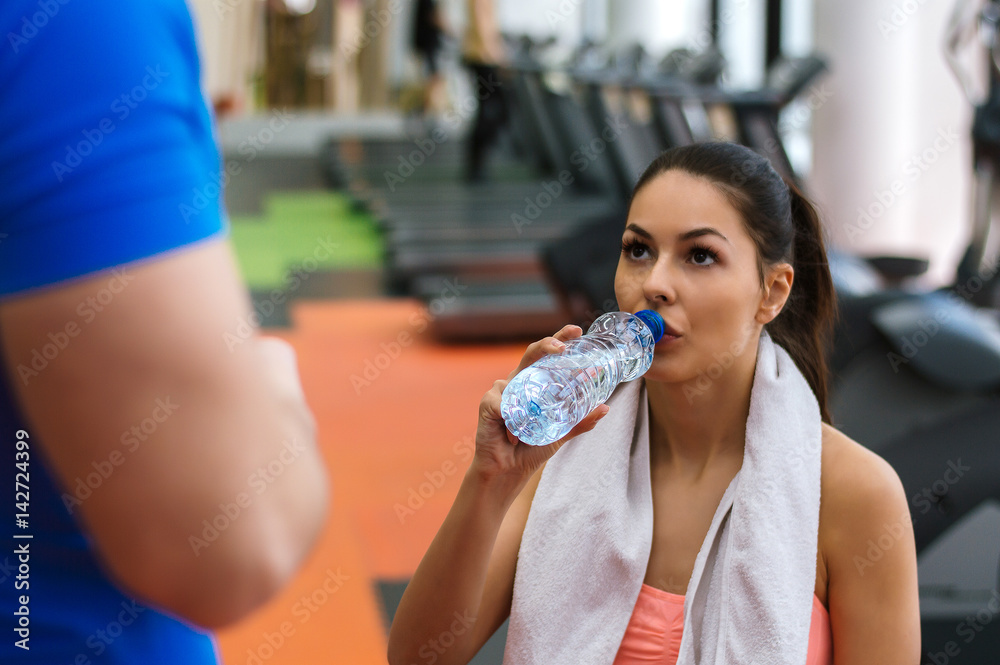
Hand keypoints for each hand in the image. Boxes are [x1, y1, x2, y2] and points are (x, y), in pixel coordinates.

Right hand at [471, 324, 609, 484]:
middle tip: (562, 348)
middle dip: (547, 345)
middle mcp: (518, 382)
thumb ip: (580, 420)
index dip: (560, 338)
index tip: (577, 331)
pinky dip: (510, 418)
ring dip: (527, 405)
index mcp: (534, 384)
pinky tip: (510, 433)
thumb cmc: (531, 448)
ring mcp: (501, 391)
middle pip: (532, 353)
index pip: (548, 355)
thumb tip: (605, 408)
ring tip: (527, 428)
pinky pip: (502, 402)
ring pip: (517, 381)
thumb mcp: (560, 432)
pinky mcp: (487, 403)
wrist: (509, 471)